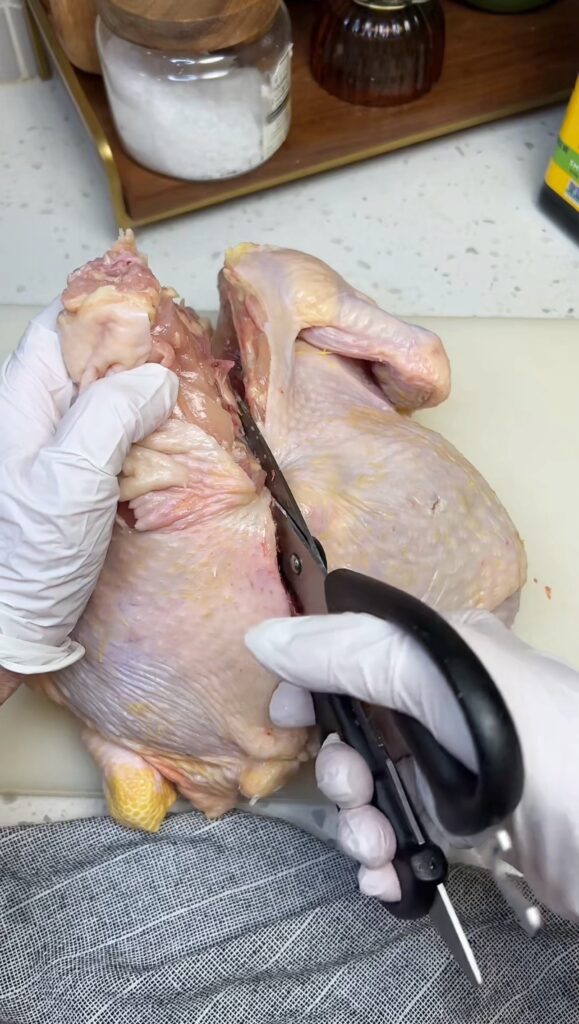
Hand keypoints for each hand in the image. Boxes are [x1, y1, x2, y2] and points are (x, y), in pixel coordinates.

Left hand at [0, 301, 177, 686]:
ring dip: (143, 394)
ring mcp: (52, 450)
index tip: (159, 317)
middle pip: (86, 357)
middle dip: (136, 353)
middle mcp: (33, 418)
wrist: (5, 624)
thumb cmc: (22, 559)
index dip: (109, 312)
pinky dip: (142, 432)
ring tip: (185, 398)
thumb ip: (111, 416)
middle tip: (184, 360)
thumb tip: (155, 378)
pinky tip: (167, 441)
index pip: (61, 326)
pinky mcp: (72, 481)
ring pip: (103, 397)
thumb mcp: (69, 478)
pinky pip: (110, 437)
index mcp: (19, 402)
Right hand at [246, 609, 578, 921]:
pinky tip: (389, 879)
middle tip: (354, 789)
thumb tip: (264, 637)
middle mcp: (441, 710)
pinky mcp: (461, 833)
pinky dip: (382, 865)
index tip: (287, 715)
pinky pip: (398, 842)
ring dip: (357, 826)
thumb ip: (353, 653)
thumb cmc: (532, 740)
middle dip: (340, 770)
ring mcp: (452, 774)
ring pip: (371, 793)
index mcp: (439, 656)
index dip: (313, 683)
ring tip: (377, 848)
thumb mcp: (441, 676)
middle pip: (355, 733)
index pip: (353, 654)